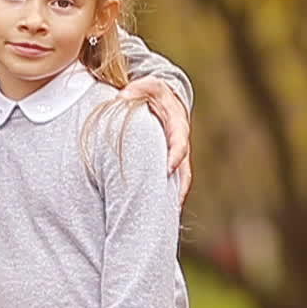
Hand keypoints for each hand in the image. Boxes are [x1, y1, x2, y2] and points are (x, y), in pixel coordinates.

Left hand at [121, 77, 192, 204]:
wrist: (163, 101)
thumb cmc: (155, 94)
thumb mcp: (149, 86)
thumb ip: (139, 89)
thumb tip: (123, 96)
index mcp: (177, 129)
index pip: (180, 145)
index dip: (175, 157)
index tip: (167, 168)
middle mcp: (179, 147)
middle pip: (183, 173)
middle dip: (177, 190)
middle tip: (168, 207)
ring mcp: (175, 159)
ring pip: (178, 183)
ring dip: (171, 200)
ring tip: (161, 221)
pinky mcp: (168, 166)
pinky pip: (168, 184)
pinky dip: (164, 199)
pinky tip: (153, 216)